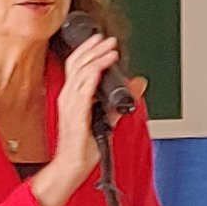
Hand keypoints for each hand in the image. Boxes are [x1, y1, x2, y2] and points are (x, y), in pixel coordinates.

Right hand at [29, 36, 144, 205]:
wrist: (72, 166)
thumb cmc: (83, 147)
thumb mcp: (106, 120)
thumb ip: (120, 103)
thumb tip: (137, 86)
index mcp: (73, 97)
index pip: (78, 66)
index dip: (89, 50)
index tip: (103, 41)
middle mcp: (69, 98)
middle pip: (78, 64)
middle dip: (93, 49)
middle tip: (108, 39)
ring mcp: (70, 105)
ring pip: (81, 73)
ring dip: (96, 58)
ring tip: (109, 49)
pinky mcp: (76, 114)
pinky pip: (83, 90)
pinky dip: (92, 76)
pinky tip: (101, 67)